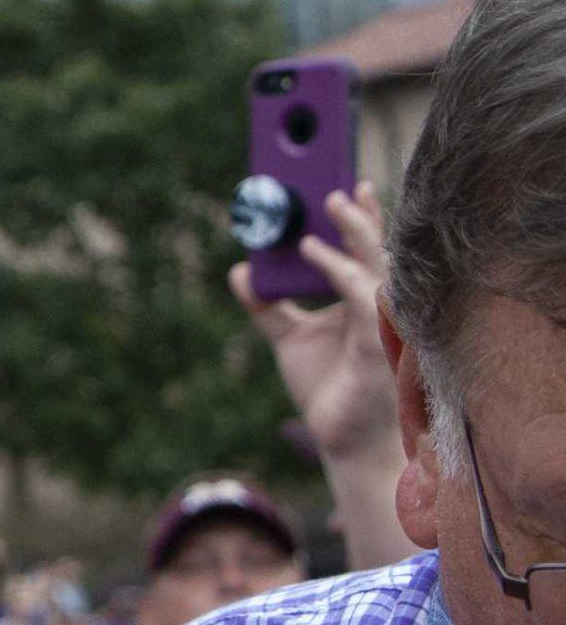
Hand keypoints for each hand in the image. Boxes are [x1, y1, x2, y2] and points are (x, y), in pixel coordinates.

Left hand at [229, 182, 394, 460]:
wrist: (340, 439)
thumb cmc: (327, 387)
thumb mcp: (287, 336)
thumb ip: (267, 304)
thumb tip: (240, 270)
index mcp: (363, 302)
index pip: (367, 253)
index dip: (362, 219)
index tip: (348, 186)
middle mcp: (379, 308)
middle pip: (378, 252)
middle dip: (363, 216)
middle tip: (339, 185)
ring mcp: (383, 324)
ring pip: (376, 266)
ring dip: (356, 233)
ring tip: (332, 203)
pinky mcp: (377, 343)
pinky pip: (361, 296)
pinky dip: (338, 270)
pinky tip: (312, 253)